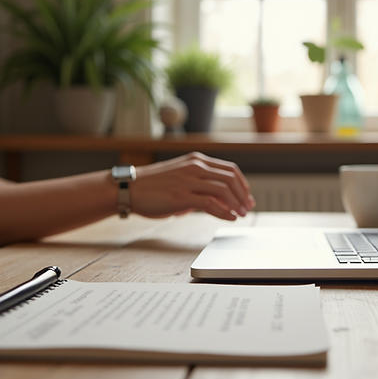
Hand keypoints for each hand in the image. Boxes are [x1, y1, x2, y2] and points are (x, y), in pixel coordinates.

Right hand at [130, 152, 255, 220]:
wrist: (129, 188)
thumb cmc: (153, 186)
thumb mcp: (180, 178)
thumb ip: (198, 186)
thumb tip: (216, 202)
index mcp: (196, 161)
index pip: (230, 170)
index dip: (243, 185)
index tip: (247, 197)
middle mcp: (195, 167)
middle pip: (231, 179)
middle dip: (243, 195)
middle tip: (248, 208)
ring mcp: (189, 180)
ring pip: (224, 190)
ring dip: (236, 204)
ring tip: (240, 215)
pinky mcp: (182, 195)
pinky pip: (211, 203)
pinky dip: (224, 212)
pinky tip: (230, 218)